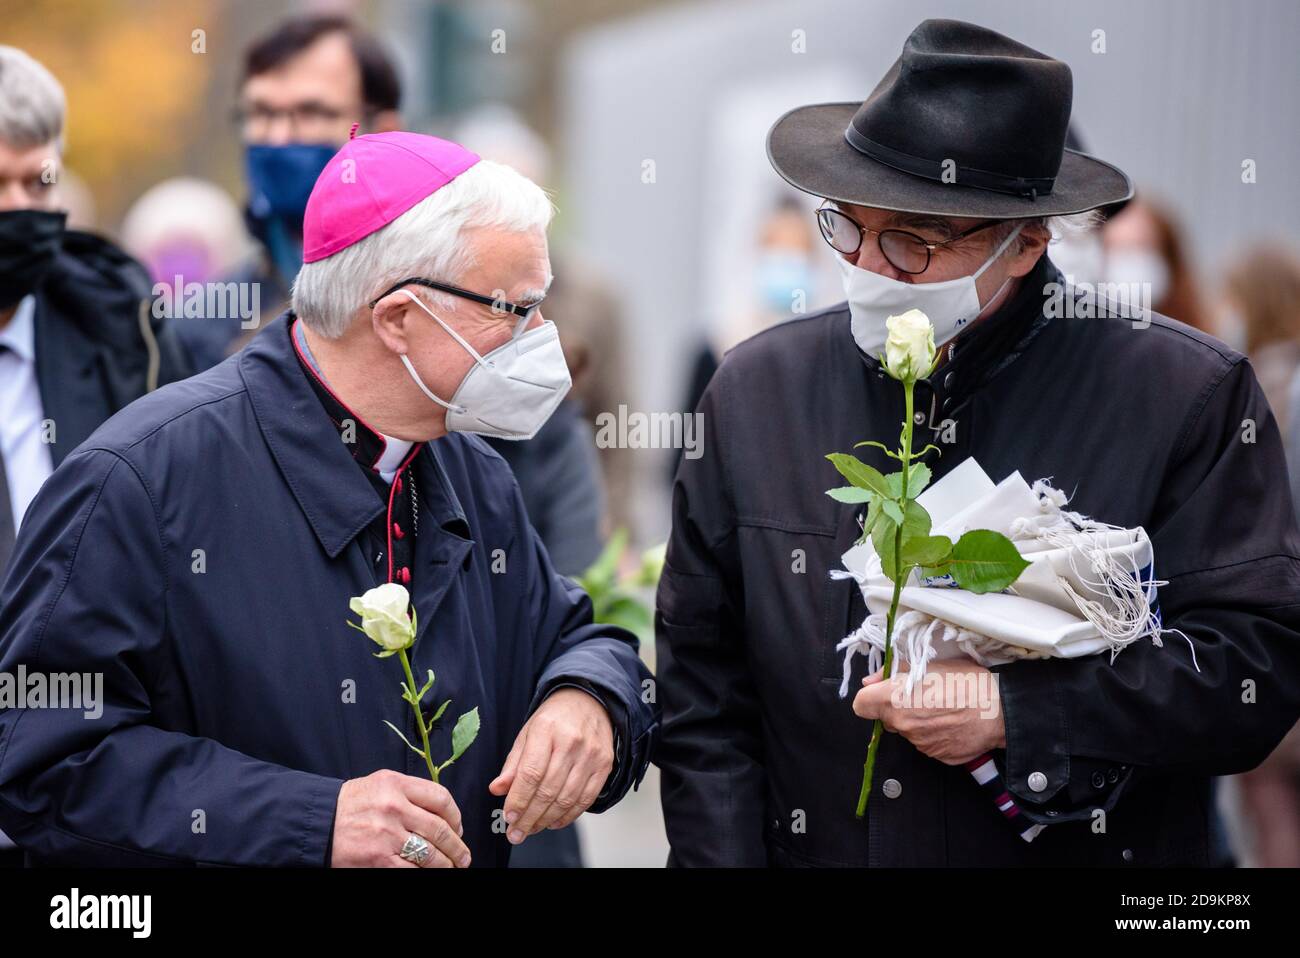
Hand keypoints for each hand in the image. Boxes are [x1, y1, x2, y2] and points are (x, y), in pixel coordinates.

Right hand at [330, 769, 470, 867]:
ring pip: (431, 854)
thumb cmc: (350, 804)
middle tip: (463, 856)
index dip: (456, 817)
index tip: (458, 828)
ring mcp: (387, 835)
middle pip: (440, 829)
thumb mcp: (380, 784)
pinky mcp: (379, 860)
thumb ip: (410, 792)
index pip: (441, 798)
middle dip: (457, 847)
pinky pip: (412, 870)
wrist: (317, 822)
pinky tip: (429, 872)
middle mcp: (394, 807)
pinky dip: (424, 872)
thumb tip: (443, 813)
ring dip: (446, 864)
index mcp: (396, 784)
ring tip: (451, 867)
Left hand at [488, 687, 613, 844]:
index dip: (518, 799)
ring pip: (567, 798)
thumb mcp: (528, 733)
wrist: (589, 701)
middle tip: (515, 834)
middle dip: (529, 817)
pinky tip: (553, 822)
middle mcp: (571, 742)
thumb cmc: (554, 719)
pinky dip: (568, 816)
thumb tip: (497, 790)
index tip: (508, 817)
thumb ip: (513, 763)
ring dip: (546, 820)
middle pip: (548, 790)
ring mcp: (591, 755)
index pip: (531, 773)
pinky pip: (586, 799)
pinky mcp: (604, 765)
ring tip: (531, 830)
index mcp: (547, 730)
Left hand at [851, 657, 1005, 764]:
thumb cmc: (966, 682)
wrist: (1000, 710)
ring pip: (908, 731)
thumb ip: (892, 672)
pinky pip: (926, 743)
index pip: (861, 705)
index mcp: (895, 700)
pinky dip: (934, 734)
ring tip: (942, 708)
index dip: (870, 698)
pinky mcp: (936, 755)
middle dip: (897, 709)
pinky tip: (951, 722)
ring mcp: (920, 744)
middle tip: (921, 696)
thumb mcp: (929, 665)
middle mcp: (903, 725)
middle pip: (886, 719)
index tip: (881, 693)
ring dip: (917, 722)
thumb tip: (871, 680)